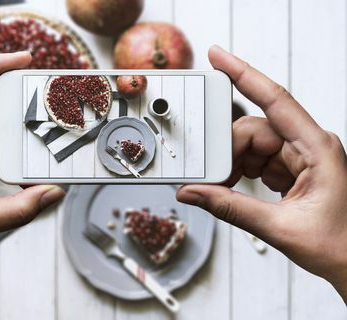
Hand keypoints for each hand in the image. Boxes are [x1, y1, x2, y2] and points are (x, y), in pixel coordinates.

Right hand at [177, 45, 346, 301]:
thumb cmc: (339, 244)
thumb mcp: (279, 227)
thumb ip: (231, 208)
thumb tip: (194, 192)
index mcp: (317, 148)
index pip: (275, 100)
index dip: (244, 74)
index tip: (218, 57)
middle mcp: (307, 145)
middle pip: (253, 129)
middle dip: (227, 151)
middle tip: (211, 176)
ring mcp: (298, 156)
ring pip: (250, 144)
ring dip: (231, 164)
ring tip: (223, 188)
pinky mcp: (290, 168)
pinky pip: (255, 159)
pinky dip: (238, 171)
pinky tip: (233, 187)